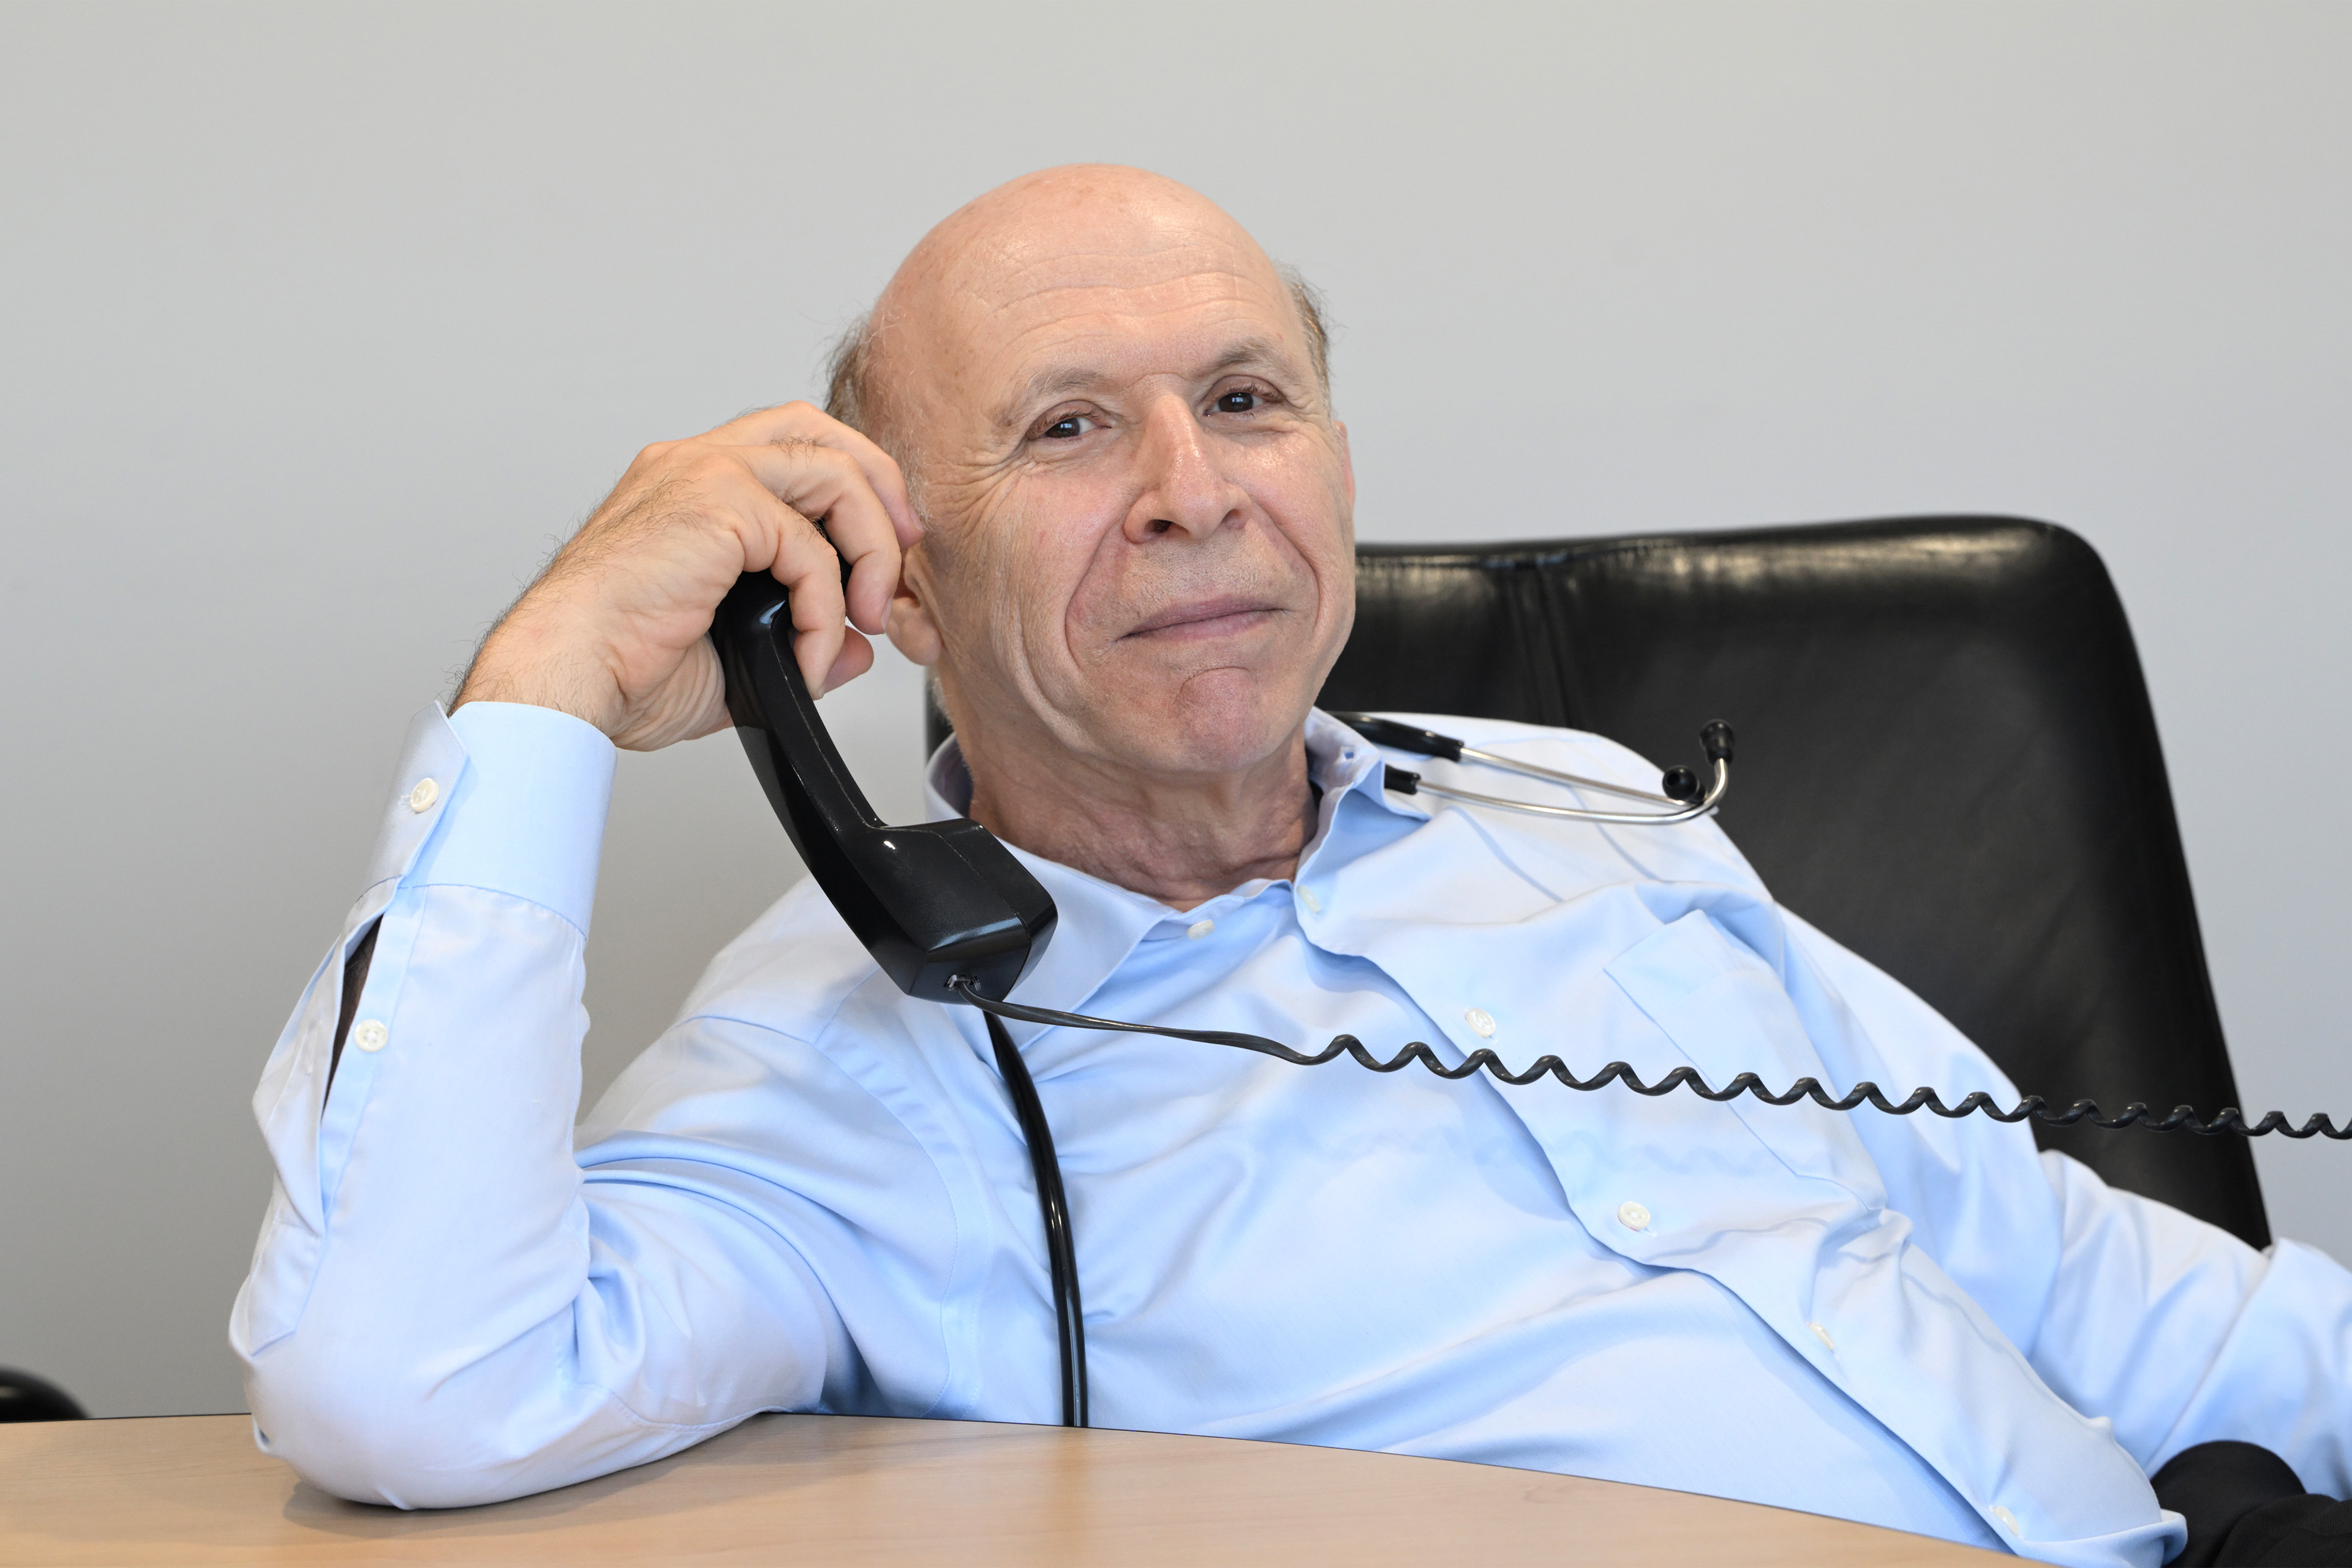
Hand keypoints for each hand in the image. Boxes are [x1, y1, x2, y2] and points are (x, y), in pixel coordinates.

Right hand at [454, 403, 920, 750]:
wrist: (564, 675)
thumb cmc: (619, 665)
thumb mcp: (735, 657)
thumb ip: (799, 641)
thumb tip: (852, 650)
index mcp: (692, 486)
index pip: (793, 448)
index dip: (854, 491)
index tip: (880, 559)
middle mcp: (695, 464)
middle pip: (818, 429)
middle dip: (880, 488)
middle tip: (902, 557)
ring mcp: (704, 474)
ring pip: (833, 473)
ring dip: (872, 548)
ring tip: (868, 616)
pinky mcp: (716, 504)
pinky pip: (811, 546)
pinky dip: (827, 606)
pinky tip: (810, 651)